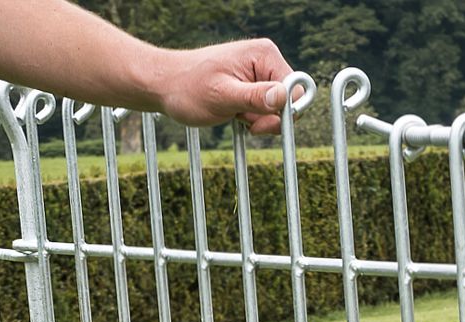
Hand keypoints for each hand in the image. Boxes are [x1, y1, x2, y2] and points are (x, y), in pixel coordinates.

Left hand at [154, 38, 292, 133]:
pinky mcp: (254, 86)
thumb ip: (254, 97)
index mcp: (264, 55)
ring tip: (234, 113)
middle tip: (242, 118)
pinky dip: (253, 119)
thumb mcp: (222, 96)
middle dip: (269, 118)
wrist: (167, 85)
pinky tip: (235, 113)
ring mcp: (261, 73)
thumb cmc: (189, 88)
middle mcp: (266, 60)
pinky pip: (267, 111)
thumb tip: (283, 97)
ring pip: (278, 110)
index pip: (296, 92)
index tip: (258, 123)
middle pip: (290, 102)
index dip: (283, 113)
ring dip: (259, 120)